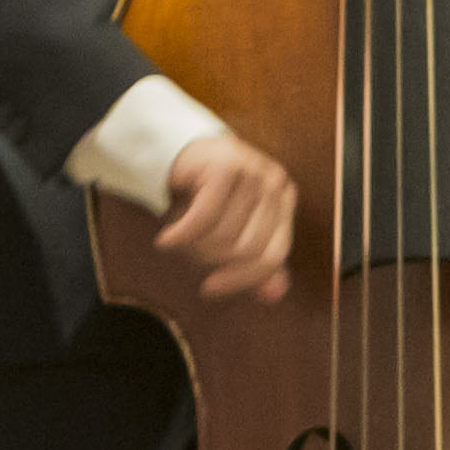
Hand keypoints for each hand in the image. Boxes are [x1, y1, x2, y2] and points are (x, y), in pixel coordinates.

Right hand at [160, 131, 299, 302]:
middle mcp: (274, 182)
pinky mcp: (224, 165)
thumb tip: (274, 295)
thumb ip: (255, 263)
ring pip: (224, 235)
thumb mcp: (232, 232)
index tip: (211, 287)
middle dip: (212, 258)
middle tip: (188, 252)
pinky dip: (181, 235)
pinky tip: (166, 240)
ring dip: (193, 245)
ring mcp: (252, 170)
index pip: (273, 254)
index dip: (243, 278)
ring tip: (180, 235)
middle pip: (248, 249)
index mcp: (283, 199)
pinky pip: (203, 219)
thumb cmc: (204, 198)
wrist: (173, 154)